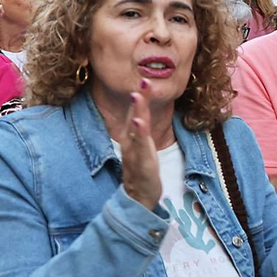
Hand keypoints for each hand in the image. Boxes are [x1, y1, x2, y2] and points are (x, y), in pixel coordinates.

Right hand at [120, 85, 161, 209]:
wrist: (138, 197)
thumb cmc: (142, 170)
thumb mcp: (144, 148)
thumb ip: (143, 132)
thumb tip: (144, 116)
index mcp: (133, 138)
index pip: (137, 114)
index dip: (142, 98)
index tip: (145, 80)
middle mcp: (131, 142)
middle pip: (134, 116)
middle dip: (139, 98)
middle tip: (143, 80)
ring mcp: (134, 152)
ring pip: (135, 129)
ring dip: (137, 111)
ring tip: (138, 95)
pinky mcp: (141, 163)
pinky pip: (140, 147)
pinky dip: (139, 134)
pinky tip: (139, 122)